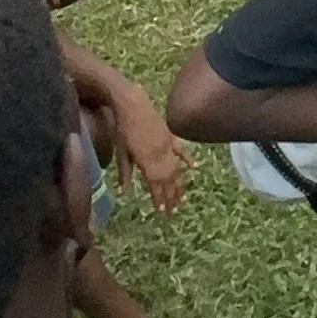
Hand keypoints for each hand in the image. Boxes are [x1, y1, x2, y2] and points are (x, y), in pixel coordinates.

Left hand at [113, 92, 192, 212]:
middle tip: (174, 212)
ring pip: (176, 170)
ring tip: (184, 199)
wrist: (132, 105)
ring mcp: (167, 146)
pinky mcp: (170, 136)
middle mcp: (160, 157)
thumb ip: (124, 173)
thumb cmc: (122, 129)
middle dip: (171, 197)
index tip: (162, 211)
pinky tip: (195, 167)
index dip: (158, 198)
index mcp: (147, 162)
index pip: (155, 185)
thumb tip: (123, 192)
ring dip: (180, 185)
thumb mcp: (121, 153)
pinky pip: (181, 150)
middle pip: (168, 181)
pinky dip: (188, 159)